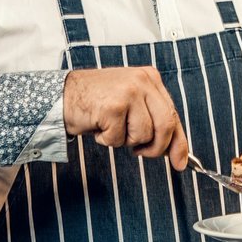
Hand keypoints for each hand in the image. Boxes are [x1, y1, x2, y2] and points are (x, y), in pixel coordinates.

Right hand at [63, 67, 188, 169]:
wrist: (61, 96)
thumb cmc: (95, 103)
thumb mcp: (131, 105)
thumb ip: (153, 120)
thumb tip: (175, 152)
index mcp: (150, 78)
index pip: (173, 115)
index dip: (179, 143)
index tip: (181, 162)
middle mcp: (143, 81)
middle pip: (165, 126)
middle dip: (154, 148)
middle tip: (139, 151)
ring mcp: (129, 92)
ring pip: (143, 135)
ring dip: (124, 140)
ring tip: (110, 126)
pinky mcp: (114, 106)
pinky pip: (119, 139)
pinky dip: (107, 139)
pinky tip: (98, 125)